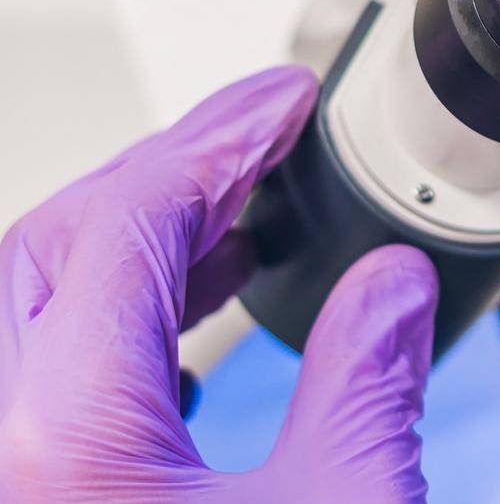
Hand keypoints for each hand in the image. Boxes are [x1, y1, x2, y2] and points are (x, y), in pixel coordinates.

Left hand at [0, 67, 438, 502]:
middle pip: (58, 245)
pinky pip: (40, 379)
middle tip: (256, 137)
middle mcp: (5, 447)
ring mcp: (11, 477)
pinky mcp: (39, 502)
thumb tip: (392, 284)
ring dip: (140, 243)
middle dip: (166, 171)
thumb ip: (366, 382)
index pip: (134, 220)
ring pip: (37, 308)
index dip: (226, 140)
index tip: (283, 103)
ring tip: (238, 216)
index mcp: (67, 428)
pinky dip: (114, 321)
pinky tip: (187, 320)